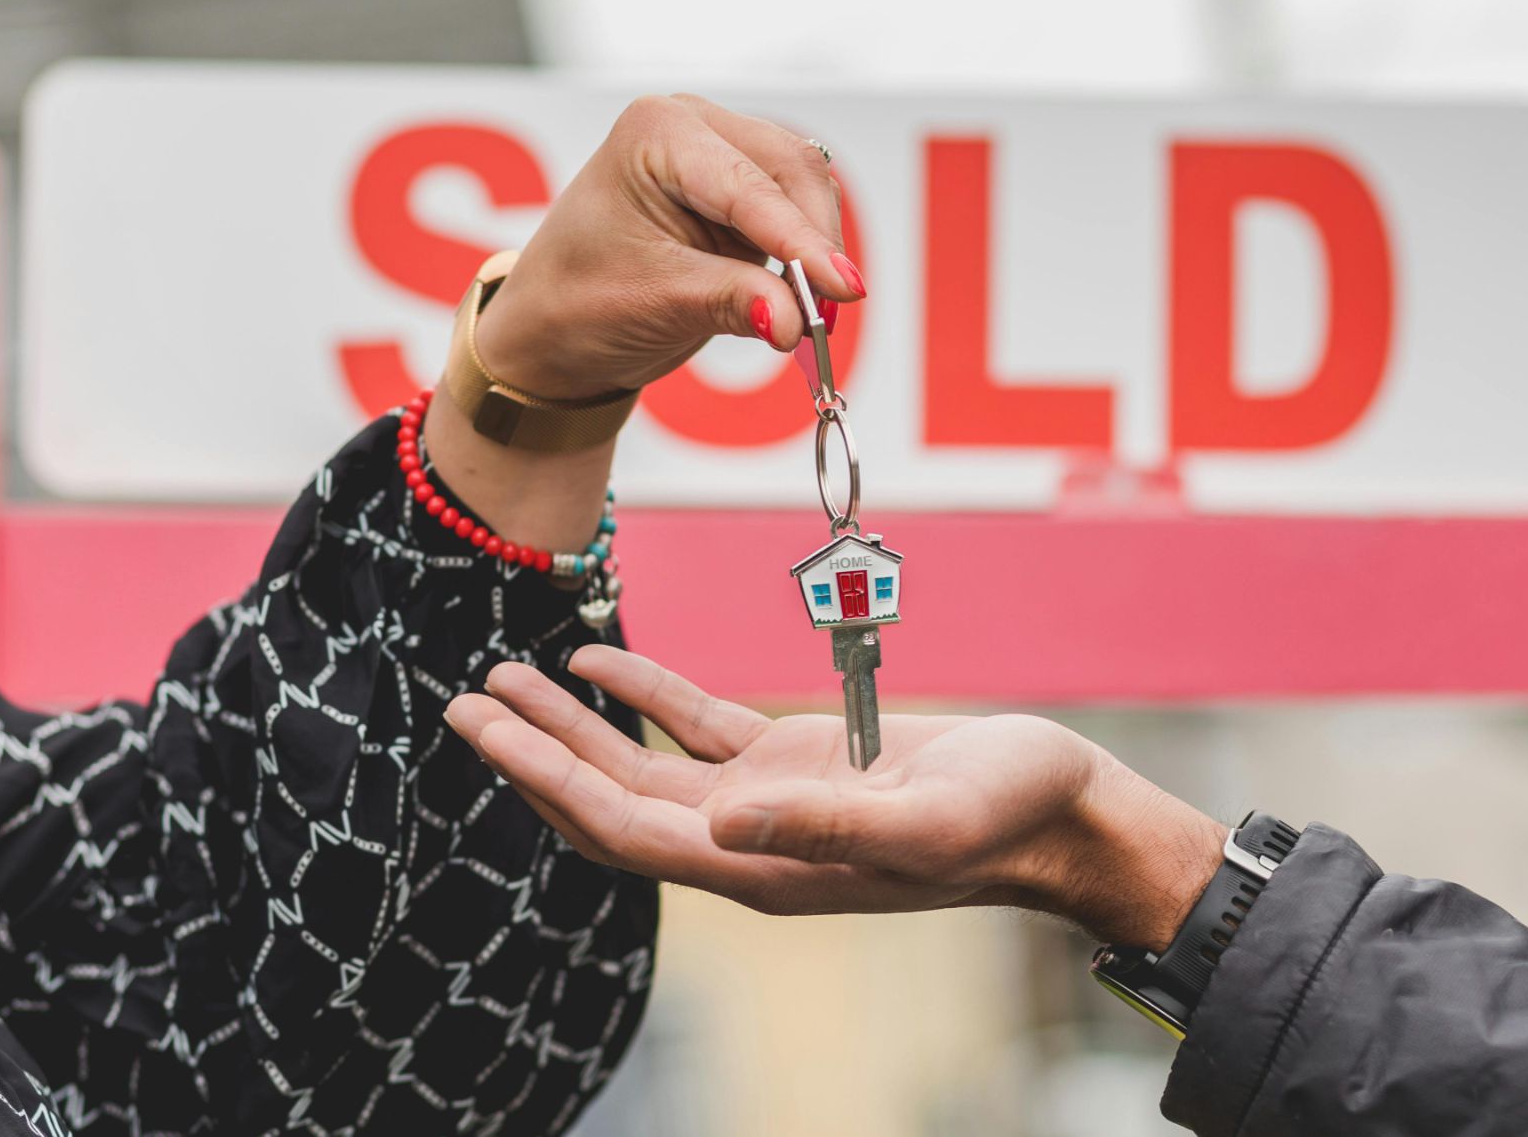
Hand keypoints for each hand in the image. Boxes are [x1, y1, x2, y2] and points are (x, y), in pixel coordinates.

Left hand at [423, 94, 860, 547]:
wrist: (554, 327)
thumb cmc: (578, 303)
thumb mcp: (653, 302)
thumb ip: (730, 302)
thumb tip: (795, 320)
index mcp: (656, 133)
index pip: (749, 185)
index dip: (801, 240)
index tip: (844, 289)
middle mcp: (693, 126)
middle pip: (792, 171)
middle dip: (815, 243)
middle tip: (829, 315)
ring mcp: (722, 152)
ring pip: (806, 188)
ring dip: (816, 250)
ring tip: (811, 315)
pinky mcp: (743, 190)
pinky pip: (798, 212)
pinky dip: (807, 255)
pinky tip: (801, 297)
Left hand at [444, 648, 1225, 948]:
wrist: (1063, 809)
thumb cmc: (1011, 817)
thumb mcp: (927, 819)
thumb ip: (828, 827)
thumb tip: (719, 828)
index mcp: (765, 867)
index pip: (624, 830)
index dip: (549, 783)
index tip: (486, 733)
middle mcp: (748, 840)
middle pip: (610, 801)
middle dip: (534, 754)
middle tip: (465, 702)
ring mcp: (768, 801)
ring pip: (642, 765)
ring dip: (575, 726)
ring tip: (506, 678)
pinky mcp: (795, 761)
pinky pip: (698, 729)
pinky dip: (645, 696)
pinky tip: (599, 660)